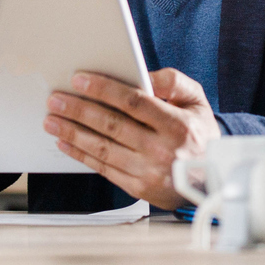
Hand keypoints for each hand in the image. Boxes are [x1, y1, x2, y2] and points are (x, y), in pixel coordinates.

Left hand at [45, 68, 220, 207]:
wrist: (212, 179)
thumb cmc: (199, 134)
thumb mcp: (198, 101)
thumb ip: (173, 82)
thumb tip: (142, 76)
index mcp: (177, 125)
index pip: (134, 103)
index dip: (104, 89)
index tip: (79, 79)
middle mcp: (162, 150)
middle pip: (112, 125)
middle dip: (79, 110)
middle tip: (55, 99)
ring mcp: (149, 172)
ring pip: (103, 148)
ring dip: (72, 133)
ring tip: (52, 120)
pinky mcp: (138, 188)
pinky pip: (103, 168)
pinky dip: (81, 155)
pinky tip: (65, 143)